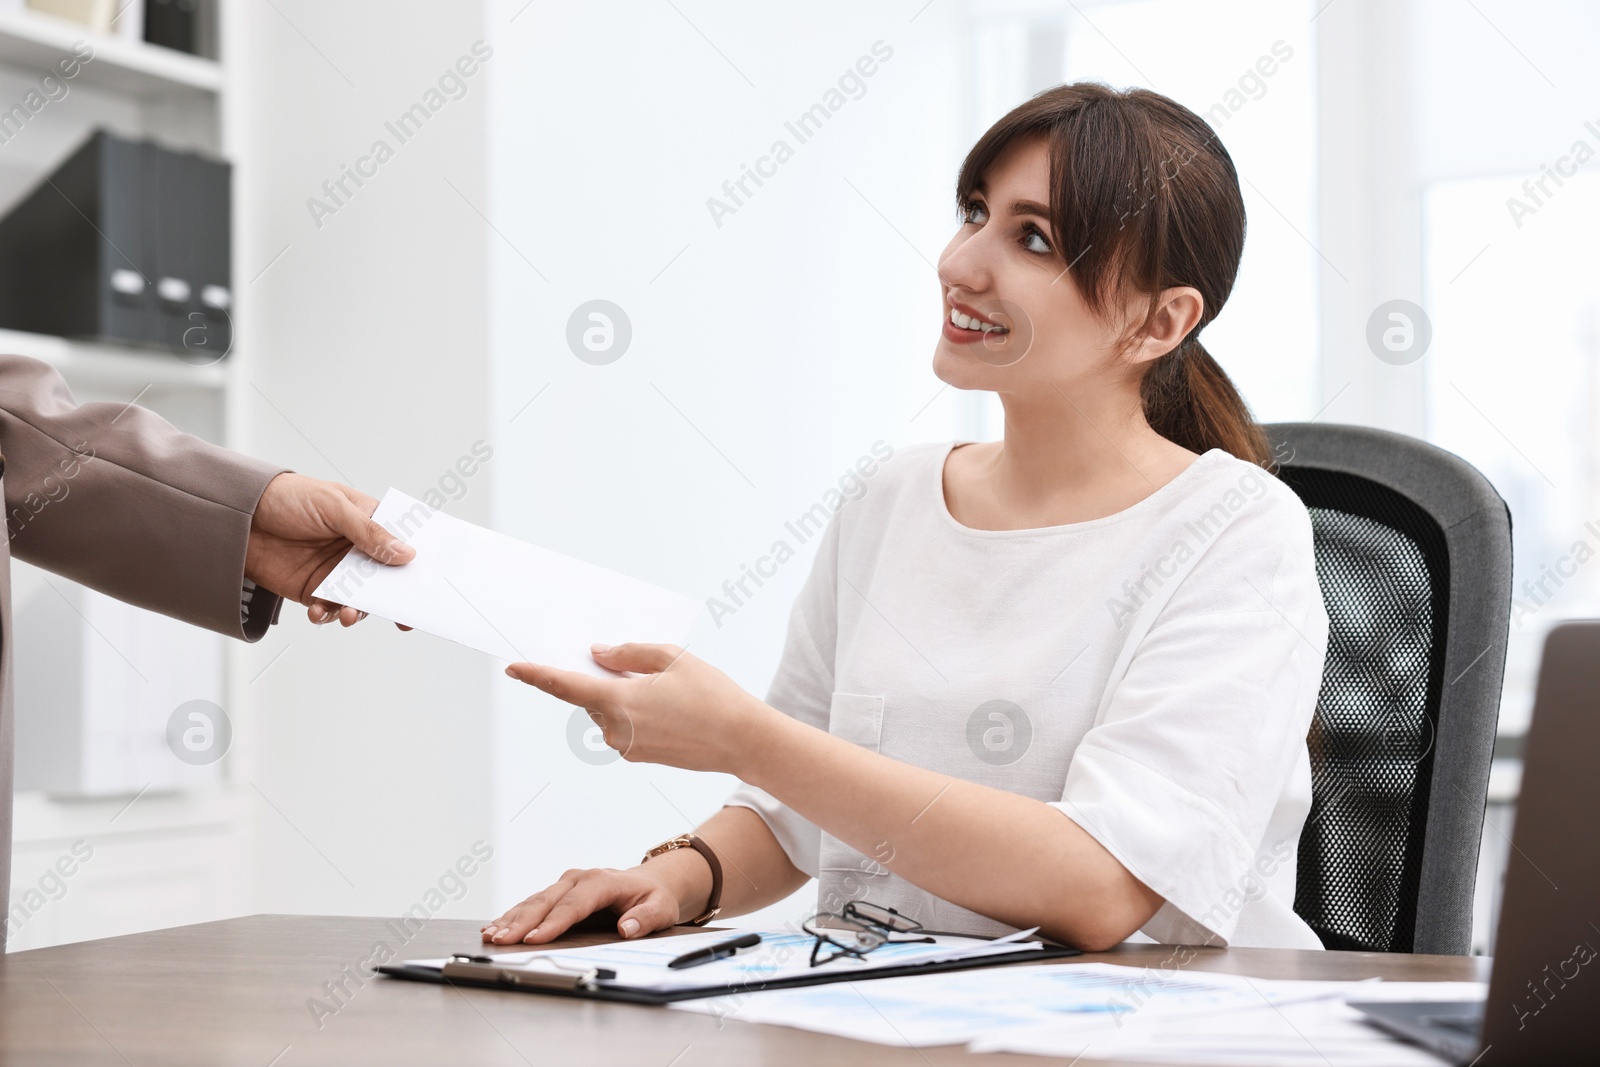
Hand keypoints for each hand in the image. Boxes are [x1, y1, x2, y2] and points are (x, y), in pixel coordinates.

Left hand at [244, 472, 415, 625]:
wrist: (238, 516)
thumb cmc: (287, 497)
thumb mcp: (333, 506)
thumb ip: (368, 532)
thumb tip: (405, 554)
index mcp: (369, 523)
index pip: (402, 545)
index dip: (417, 564)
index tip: (429, 586)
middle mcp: (357, 550)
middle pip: (387, 579)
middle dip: (393, 598)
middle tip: (400, 616)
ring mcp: (336, 572)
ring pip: (360, 600)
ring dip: (357, 611)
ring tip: (346, 614)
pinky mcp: (314, 589)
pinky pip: (329, 608)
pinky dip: (327, 615)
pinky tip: (318, 611)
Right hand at [481, 866, 683, 944]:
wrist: (650, 883)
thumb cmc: (653, 897)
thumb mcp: (660, 908)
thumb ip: (646, 918)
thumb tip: (628, 928)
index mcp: (601, 881)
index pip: (573, 905)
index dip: (553, 923)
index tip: (535, 940)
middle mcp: (579, 879)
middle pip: (546, 902)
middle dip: (522, 922)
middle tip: (501, 940)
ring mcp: (566, 884)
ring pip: (534, 902)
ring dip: (511, 919)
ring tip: (491, 935)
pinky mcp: (558, 893)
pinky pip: (532, 904)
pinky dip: (513, 915)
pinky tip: (495, 926)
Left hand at [504, 643, 773, 772]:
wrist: (743, 741)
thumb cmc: (713, 696)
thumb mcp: (672, 658)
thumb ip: (628, 653)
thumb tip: (598, 656)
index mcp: (619, 702)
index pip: (566, 687)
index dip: (537, 676)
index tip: (515, 668)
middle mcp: (616, 729)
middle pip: (592, 697)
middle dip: (604, 678)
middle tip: (636, 665)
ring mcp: (627, 747)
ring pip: (609, 712)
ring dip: (624, 696)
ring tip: (668, 689)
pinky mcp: (639, 756)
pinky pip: (625, 726)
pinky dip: (635, 712)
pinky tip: (669, 706)